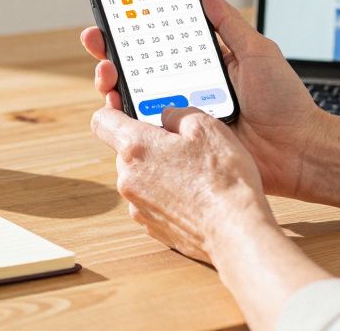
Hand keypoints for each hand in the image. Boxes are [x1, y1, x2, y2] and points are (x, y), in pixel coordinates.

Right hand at [80, 0, 328, 198]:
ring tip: (107, 73)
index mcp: (206, 64)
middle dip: (113, 52)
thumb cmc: (285, 102)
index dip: (136, 28)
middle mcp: (189, 88)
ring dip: (114, 82)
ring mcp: (183, 117)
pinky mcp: (181, 144)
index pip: (163, 41)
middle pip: (140, 68)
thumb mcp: (257, 52)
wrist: (298, 152)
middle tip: (99, 40)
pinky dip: (127, 118)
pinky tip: (118, 104)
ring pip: (136, 98)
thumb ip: (227, 22)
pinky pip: (147, 130)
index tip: (114, 12)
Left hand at [91, 103, 276, 263]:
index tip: (125, 107)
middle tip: (182, 143)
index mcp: (136, 148)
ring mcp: (138, 207)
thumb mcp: (206, 126)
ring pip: (141, 177)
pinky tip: (196, 195)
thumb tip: (167, 116)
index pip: (103, 121)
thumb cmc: (223, 178)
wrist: (236, 232)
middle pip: (126, 151)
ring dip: (160, 170)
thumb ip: (178, 113)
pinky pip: (153, 201)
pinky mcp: (152, 228)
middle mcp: (128, 179)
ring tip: (195, 173)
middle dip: (150, 144)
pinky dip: (168, 195)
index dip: (113, 109)